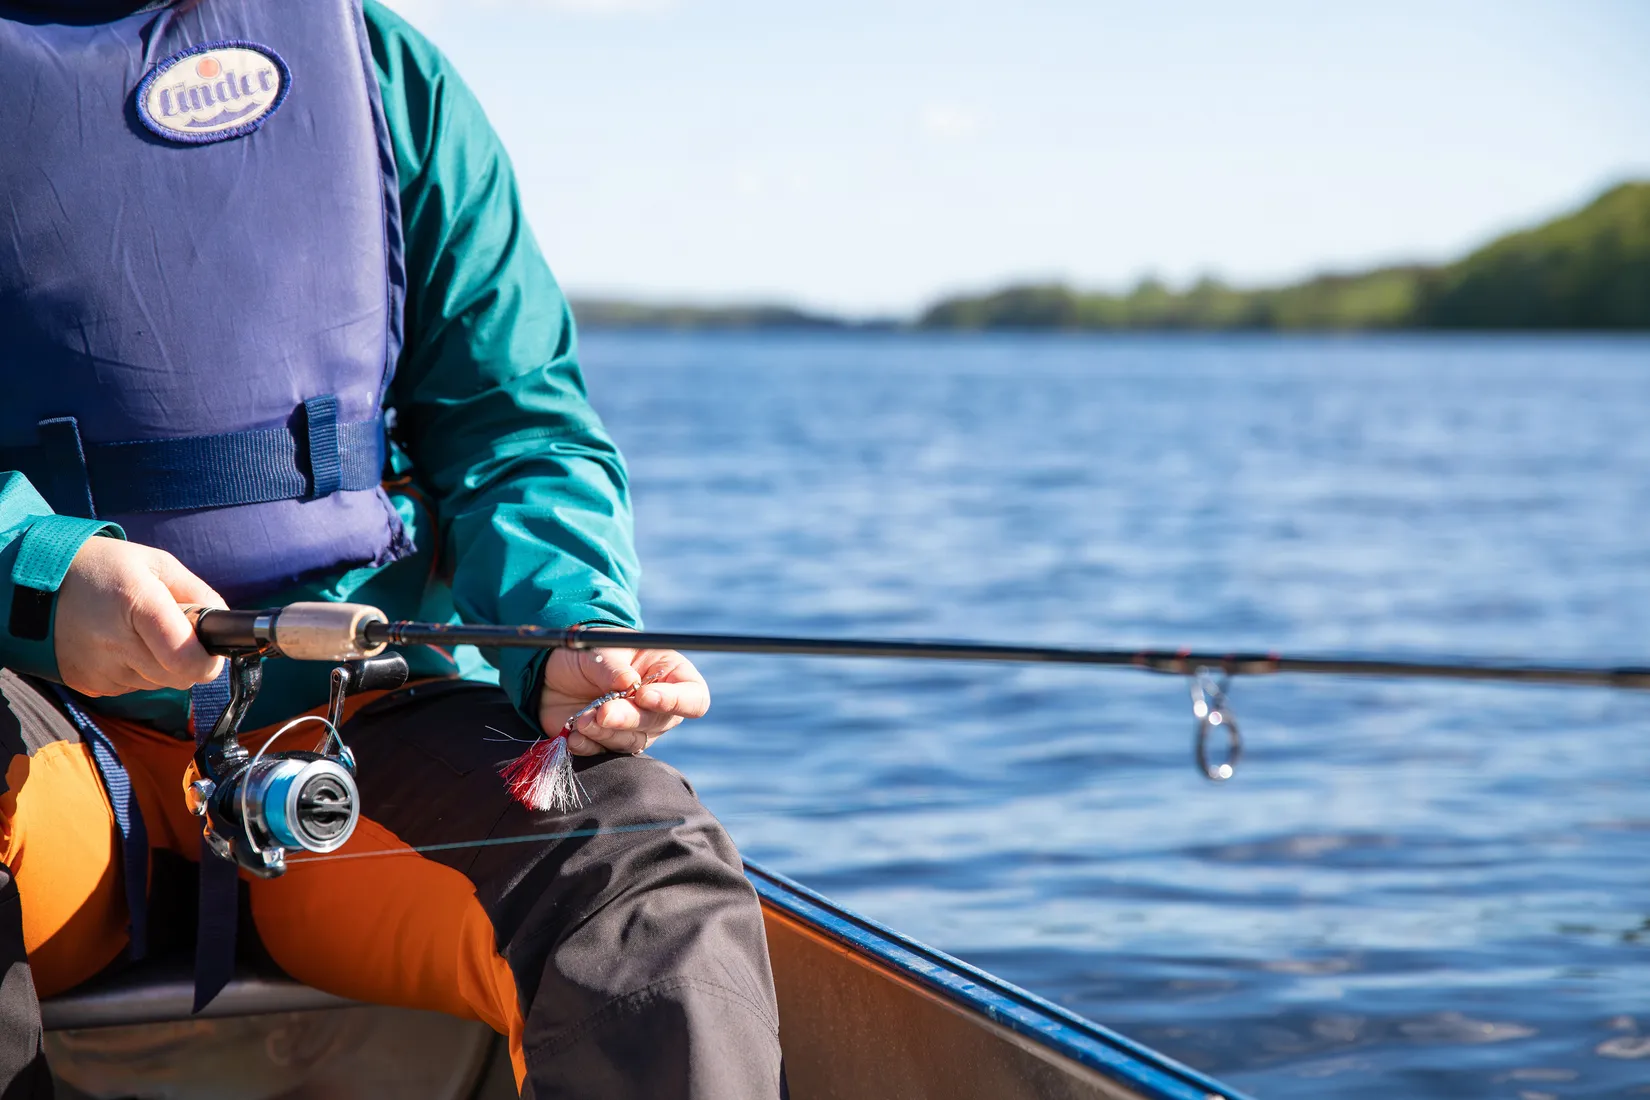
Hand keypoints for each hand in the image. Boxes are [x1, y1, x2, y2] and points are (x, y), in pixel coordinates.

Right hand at [53, 537, 225, 696]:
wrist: (34, 583)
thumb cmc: (103, 568)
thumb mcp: (157, 564)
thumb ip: (199, 593)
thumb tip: (226, 623)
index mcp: (138, 605)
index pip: (186, 658)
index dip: (209, 660)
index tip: (212, 648)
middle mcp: (116, 643)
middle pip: (178, 677)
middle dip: (189, 659)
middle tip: (176, 633)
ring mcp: (99, 668)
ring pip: (157, 684)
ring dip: (162, 664)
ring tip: (140, 632)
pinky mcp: (87, 683)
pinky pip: (131, 686)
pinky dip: (137, 670)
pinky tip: (120, 643)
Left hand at [538, 634, 709, 754]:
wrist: (556, 671)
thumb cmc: (591, 652)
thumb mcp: (601, 648)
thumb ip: (613, 667)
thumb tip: (629, 684)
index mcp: (671, 675)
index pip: (693, 698)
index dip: (675, 701)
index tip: (644, 695)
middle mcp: (659, 706)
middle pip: (659, 723)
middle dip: (629, 718)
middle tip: (603, 712)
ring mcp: (636, 728)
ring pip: (632, 741)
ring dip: (606, 732)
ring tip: (581, 719)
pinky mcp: (610, 743)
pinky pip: (605, 753)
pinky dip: (588, 745)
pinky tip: (573, 734)